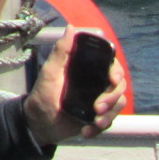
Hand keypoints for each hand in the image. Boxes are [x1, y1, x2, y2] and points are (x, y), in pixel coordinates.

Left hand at [25, 29, 125, 145]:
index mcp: (86, 69)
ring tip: (95, 122)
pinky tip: (87, 132)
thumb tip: (71, 27)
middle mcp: (96, 83)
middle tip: (97, 108)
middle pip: (118, 86)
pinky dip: (101, 127)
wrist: (40, 123)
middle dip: (111, 98)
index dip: (117, 71)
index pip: (110, 65)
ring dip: (109, 115)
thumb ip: (61, 51)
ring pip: (118, 104)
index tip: (114, 79)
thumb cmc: (42, 94)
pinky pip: (110, 121)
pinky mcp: (98, 117)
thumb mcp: (50, 72)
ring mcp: (98, 100)